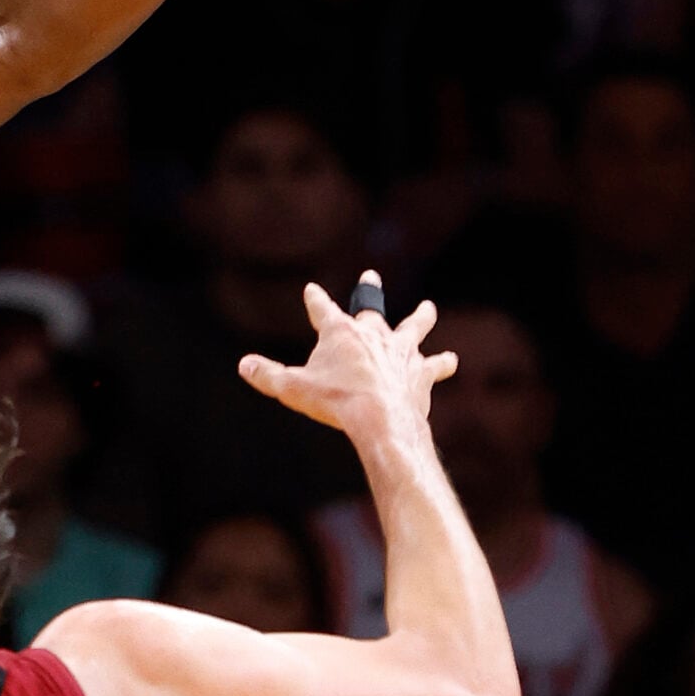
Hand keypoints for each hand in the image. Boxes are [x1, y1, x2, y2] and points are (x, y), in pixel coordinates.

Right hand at [236, 271, 455, 439]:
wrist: (380, 419)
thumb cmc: (335, 401)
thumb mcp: (291, 388)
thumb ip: (267, 375)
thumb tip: (244, 365)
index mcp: (340, 332)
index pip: (322, 308)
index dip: (315, 298)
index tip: (312, 289)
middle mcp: (373, 334)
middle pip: (371, 307)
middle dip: (368, 291)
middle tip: (370, 276)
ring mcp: (401, 352)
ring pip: (413, 328)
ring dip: (420, 318)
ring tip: (428, 309)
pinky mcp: (421, 373)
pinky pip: (434, 365)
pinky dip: (441, 364)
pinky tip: (450, 360)